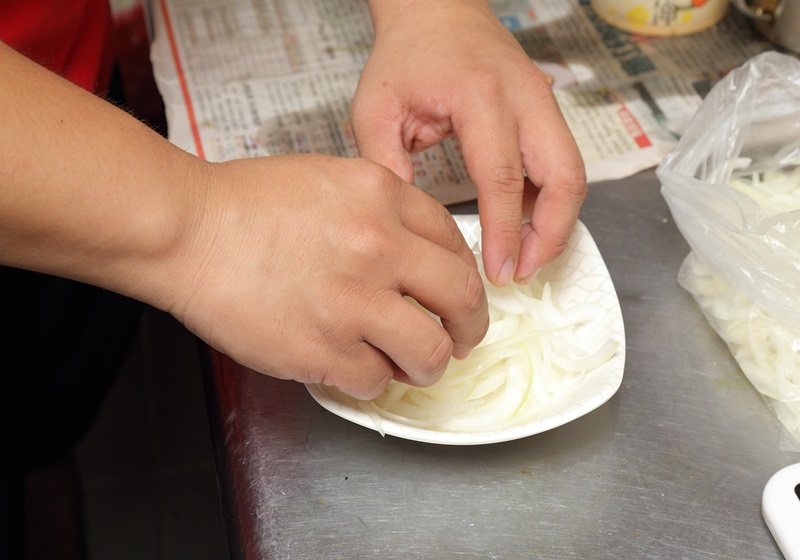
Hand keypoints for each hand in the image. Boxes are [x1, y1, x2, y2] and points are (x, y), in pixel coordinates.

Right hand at [168, 155, 488, 398]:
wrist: (187, 230)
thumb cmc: (243, 204)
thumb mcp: (328, 180)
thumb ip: (380, 210)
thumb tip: (415, 254)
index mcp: (382, 197)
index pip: (454, 242)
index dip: (462, 276)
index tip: (457, 295)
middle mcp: (379, 247)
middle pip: (462, 298)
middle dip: (469, 327)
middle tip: (462, 338)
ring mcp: (354, 302)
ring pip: (430, 352)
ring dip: (427, 365)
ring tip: (412, 366)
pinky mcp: (324, 350)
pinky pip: (375, 380)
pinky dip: (371, 379)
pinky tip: (353, 365)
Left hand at [352, 0, 586, 285]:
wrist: (435, 11)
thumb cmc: (405, 57)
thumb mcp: (376, 109)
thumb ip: (386, 165)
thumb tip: (407, 225)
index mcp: (480, 96)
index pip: (503, 177)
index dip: (505, 232)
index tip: (499, 271)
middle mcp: (525, 97)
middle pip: (565, 176)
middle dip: (552, 234)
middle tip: (524, 271)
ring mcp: (543, 100)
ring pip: (573, 171)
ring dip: (557, 220)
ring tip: (527, 257)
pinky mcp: (546, 109)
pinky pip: (562, 162)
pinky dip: (551, 200)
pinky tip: (524, 225)